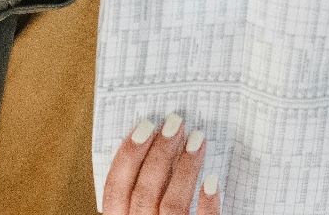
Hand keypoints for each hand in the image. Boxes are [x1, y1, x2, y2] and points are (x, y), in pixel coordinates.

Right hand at [104, 112, 219, 214]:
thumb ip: (141, 192)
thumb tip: (156, 145)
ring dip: (185, 169)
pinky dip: (207, 204)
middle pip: (144, 193)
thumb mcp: (139, 213)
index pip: (115, 190)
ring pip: (172, 205)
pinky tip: (213, 180)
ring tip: (198, 140)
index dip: (127, 156)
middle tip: (175, 123)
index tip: (145, 125)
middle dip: (159, 153)